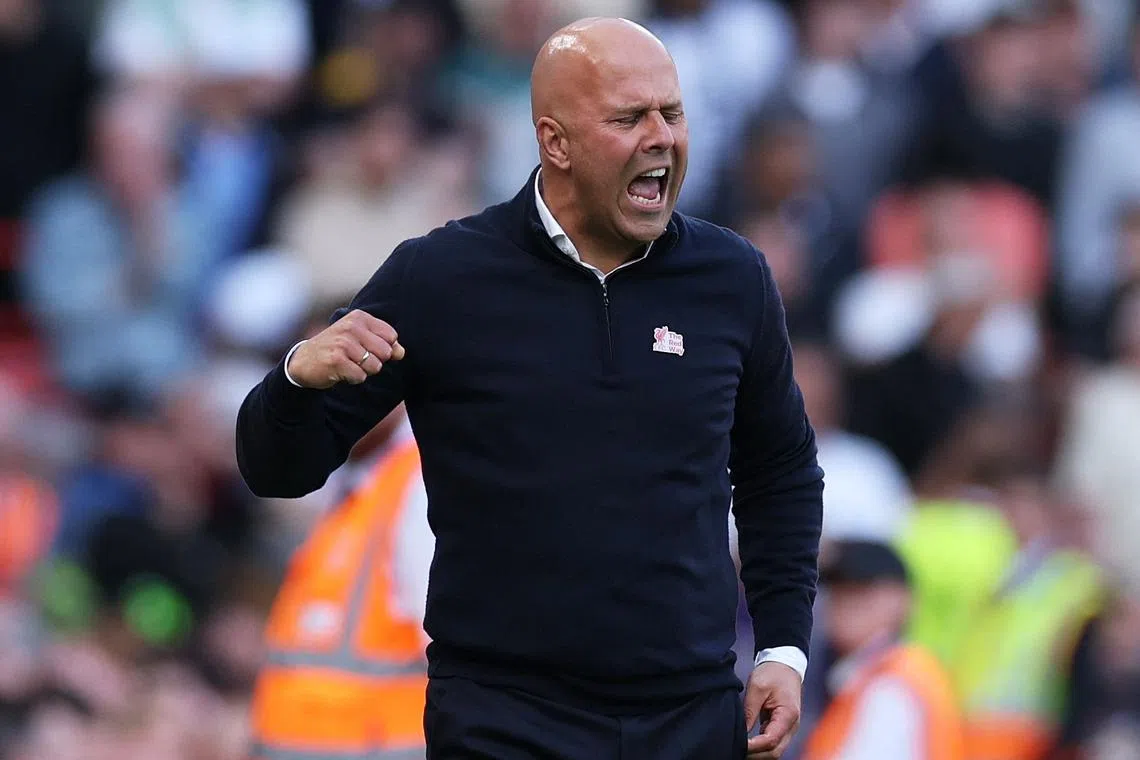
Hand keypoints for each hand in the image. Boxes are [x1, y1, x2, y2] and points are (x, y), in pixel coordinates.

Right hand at [287, 309, 405, 388]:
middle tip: (356, 359)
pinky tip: (340, 372)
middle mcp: (351, 327)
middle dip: (375, 361)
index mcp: (359, 318)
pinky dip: (353, 379)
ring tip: (347, 365)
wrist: (303, 361)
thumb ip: (384, 343)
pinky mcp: (336, 360)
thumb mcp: (360, 340)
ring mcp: (343, 343)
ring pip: (375, 366)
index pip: (391, 336)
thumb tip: (401, 352)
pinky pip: (360, 376)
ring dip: (363, 371)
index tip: (367, 349)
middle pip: (386, 352)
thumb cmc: (337, 349)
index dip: (384, 348)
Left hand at [744, 661, 801, 758]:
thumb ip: (749, 710)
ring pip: (774, 751)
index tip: (737, 744)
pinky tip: (746, 744)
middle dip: (755, 754)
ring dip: (757, 753)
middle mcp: (791, 727)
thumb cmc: (773, 673)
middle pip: (774, 752)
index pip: (771, 740)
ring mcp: (788, 729)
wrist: (785, 665)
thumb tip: (741, 731)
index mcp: (788, 715)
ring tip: (738, 748)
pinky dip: (760, 747)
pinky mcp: (781, 728)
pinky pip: (772, 744)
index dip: (753, 746)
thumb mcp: (757, 687)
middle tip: (735, 750)